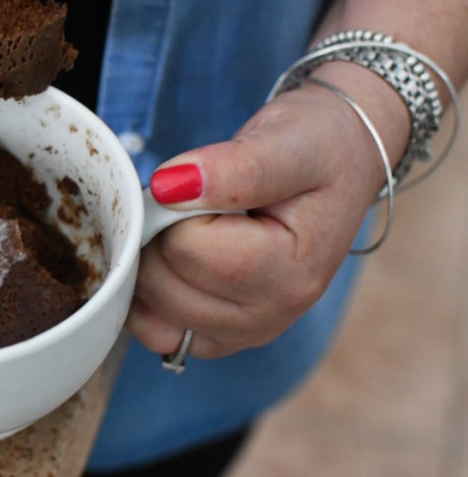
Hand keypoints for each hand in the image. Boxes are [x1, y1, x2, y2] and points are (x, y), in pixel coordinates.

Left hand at [127, 74, 405, 358]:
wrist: (335, 161)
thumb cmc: (316, 150)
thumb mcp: (290, 143)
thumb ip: (235, 167)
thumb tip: (169, 186)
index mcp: (292, 275)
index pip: (188, 249)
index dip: (175, 207)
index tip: (202, 181)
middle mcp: (269, 316)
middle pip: (162, 282)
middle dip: (160, 231)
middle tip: (195, 201)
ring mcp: (242, 332)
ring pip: (150, 305)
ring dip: (150, 256)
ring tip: (192, 224)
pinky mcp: (218, 335)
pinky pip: (154, 329)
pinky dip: (144, 294)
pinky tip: (167, 256)